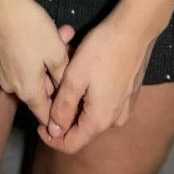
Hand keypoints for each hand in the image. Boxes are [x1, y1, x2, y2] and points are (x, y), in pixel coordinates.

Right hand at [0, 0, 76, 126]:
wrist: (0, 4)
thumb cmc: (31, 29)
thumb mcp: (56, 52)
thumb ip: (63, 77)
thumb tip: (65, 93)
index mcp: (27, 92)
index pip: (46, 115)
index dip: (62, 113)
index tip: (76, 100)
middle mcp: (13, 87)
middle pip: (42, 90)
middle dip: (59, 72)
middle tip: (72, 50)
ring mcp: (5, 72)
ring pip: (35, 71)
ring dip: (50, 57)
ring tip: (64, 34)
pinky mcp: (1, 57)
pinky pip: (24, 61)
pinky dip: (37, 51)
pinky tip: (48, 31)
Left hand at [35, 10, 157, 154]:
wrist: (135, 29)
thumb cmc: (102, 50)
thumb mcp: (74, 77)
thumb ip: (62, 108)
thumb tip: (54, 132)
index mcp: (99, 120)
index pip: (70, 144)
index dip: (51, 137)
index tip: (39, 122)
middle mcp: (114, 120)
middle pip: (80, 127)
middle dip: (63, 109)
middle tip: (53, 84)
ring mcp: (124, 108)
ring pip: (90, 111)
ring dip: (76, 96)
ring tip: (68, 69)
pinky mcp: (128, 95)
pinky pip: (103, 101)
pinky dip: (89, 90)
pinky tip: (84, 68)